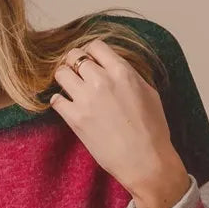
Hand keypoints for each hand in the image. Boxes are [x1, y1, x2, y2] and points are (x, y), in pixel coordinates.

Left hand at [48, 38, 182, 195]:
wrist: (145, 161)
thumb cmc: (153, 130)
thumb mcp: (149, 92)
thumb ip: (129, 75)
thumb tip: (114, 68)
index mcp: (122, 71)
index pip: (95, 46)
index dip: (90, 52)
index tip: (90, 60)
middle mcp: (102, 81)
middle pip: (74, 57)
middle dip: (73, 63)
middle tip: (76, 74)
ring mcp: (86, 99)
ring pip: (61, 74)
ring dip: (64, 79)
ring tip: (70, 88)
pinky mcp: (75, 119)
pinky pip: (55, 100)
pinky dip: (59, 101)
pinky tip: (67, 106)